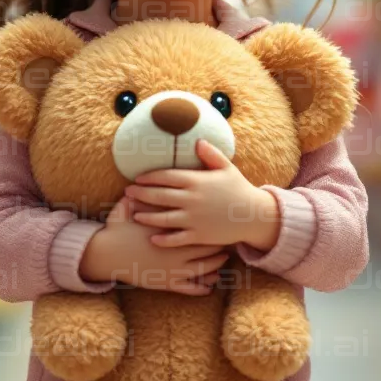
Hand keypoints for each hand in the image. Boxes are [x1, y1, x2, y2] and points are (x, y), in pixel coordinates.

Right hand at [79, 196, 227, 295]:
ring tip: (224, 259)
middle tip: (230, 237)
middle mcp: (176, 250)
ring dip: (216, 264)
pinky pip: (191, 288)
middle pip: (208, 247)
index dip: (211, 221)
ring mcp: (173, 269)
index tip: (220, 216)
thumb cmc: (117, 229)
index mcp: (171, 230)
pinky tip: (211, 285)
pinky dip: (203, 287)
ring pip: (204, 268)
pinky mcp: (167, 283)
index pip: (198, 225)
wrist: (106, 255)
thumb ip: (142, 192)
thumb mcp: (127, 205)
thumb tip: (145, 176)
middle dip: (220, 242)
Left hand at [128, 140, 281, 250]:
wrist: (254, 214)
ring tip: (135, 214)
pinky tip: (153, 238)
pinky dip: (164, 239)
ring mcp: (195, 218)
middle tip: (127, 193)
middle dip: (141, 194)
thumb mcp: (226, 168)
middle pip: (160, 196)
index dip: (149, 177)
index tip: (137, 178)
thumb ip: (211, 154)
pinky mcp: (199, 235)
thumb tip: (197, 141)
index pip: (166, 176)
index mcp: (196, 181)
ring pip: (164, 218)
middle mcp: (192, 199)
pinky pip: (177, 238)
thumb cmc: (239, 189)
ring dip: (147, 216)